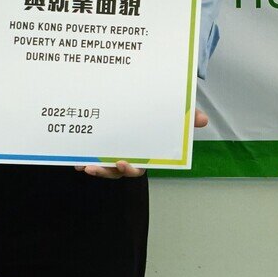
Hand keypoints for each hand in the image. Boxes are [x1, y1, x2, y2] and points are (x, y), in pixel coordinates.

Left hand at [78, 108, 207, 178]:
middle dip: (106, 172)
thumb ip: (187, 118)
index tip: (123, 163)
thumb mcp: (173, 115)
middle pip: (116, 171)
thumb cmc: (160, 115)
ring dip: (92, 168)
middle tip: (95, 168)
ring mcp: (112, 153)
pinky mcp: (100, 148)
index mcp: (144, 153)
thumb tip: (203, 120)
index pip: (138, 167)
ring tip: (83, 166)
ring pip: (102, 166)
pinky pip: (90, 156)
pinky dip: (81, 158)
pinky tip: (74, 157)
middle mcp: (127, 156)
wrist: (144, 104)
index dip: (130, 169)